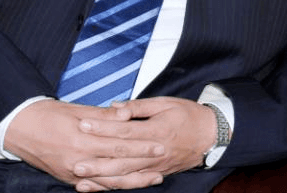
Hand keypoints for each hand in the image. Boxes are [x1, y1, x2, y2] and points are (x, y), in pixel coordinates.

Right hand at [4, 99, 164, 189]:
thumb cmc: (46, 114)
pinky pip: (94, 187)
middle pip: (118, 163)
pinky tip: (127, 187)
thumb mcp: (75, 110)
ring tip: (153, 178)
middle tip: (163, 158)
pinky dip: (112, 188)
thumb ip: (102, 116)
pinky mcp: (68, 179)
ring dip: (133, 181)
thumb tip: (125, 115)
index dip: (141, 144)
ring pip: (109, 181)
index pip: (118, 143)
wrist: (18, 128)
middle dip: (143, 162)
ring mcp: (73, 173)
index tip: (159, 141)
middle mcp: (79, 159)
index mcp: (82, 138)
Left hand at [74, 97, 216, 190]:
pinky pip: (134, 183)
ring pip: (126, 176)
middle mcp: (155, 152)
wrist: (211, 135)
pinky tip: (100, 187)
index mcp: (156, 130)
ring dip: (103, 179)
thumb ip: (139, 106)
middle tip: (75, 160)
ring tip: (81, 178)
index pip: (124, 130)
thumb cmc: (188, 115)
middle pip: (122, 158)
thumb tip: (115, 107)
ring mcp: (156, 167)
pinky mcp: (156, 175)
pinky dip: (116, 187)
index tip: (83, 124)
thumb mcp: (165, 102)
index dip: (103, 127)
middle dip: (97, 160)